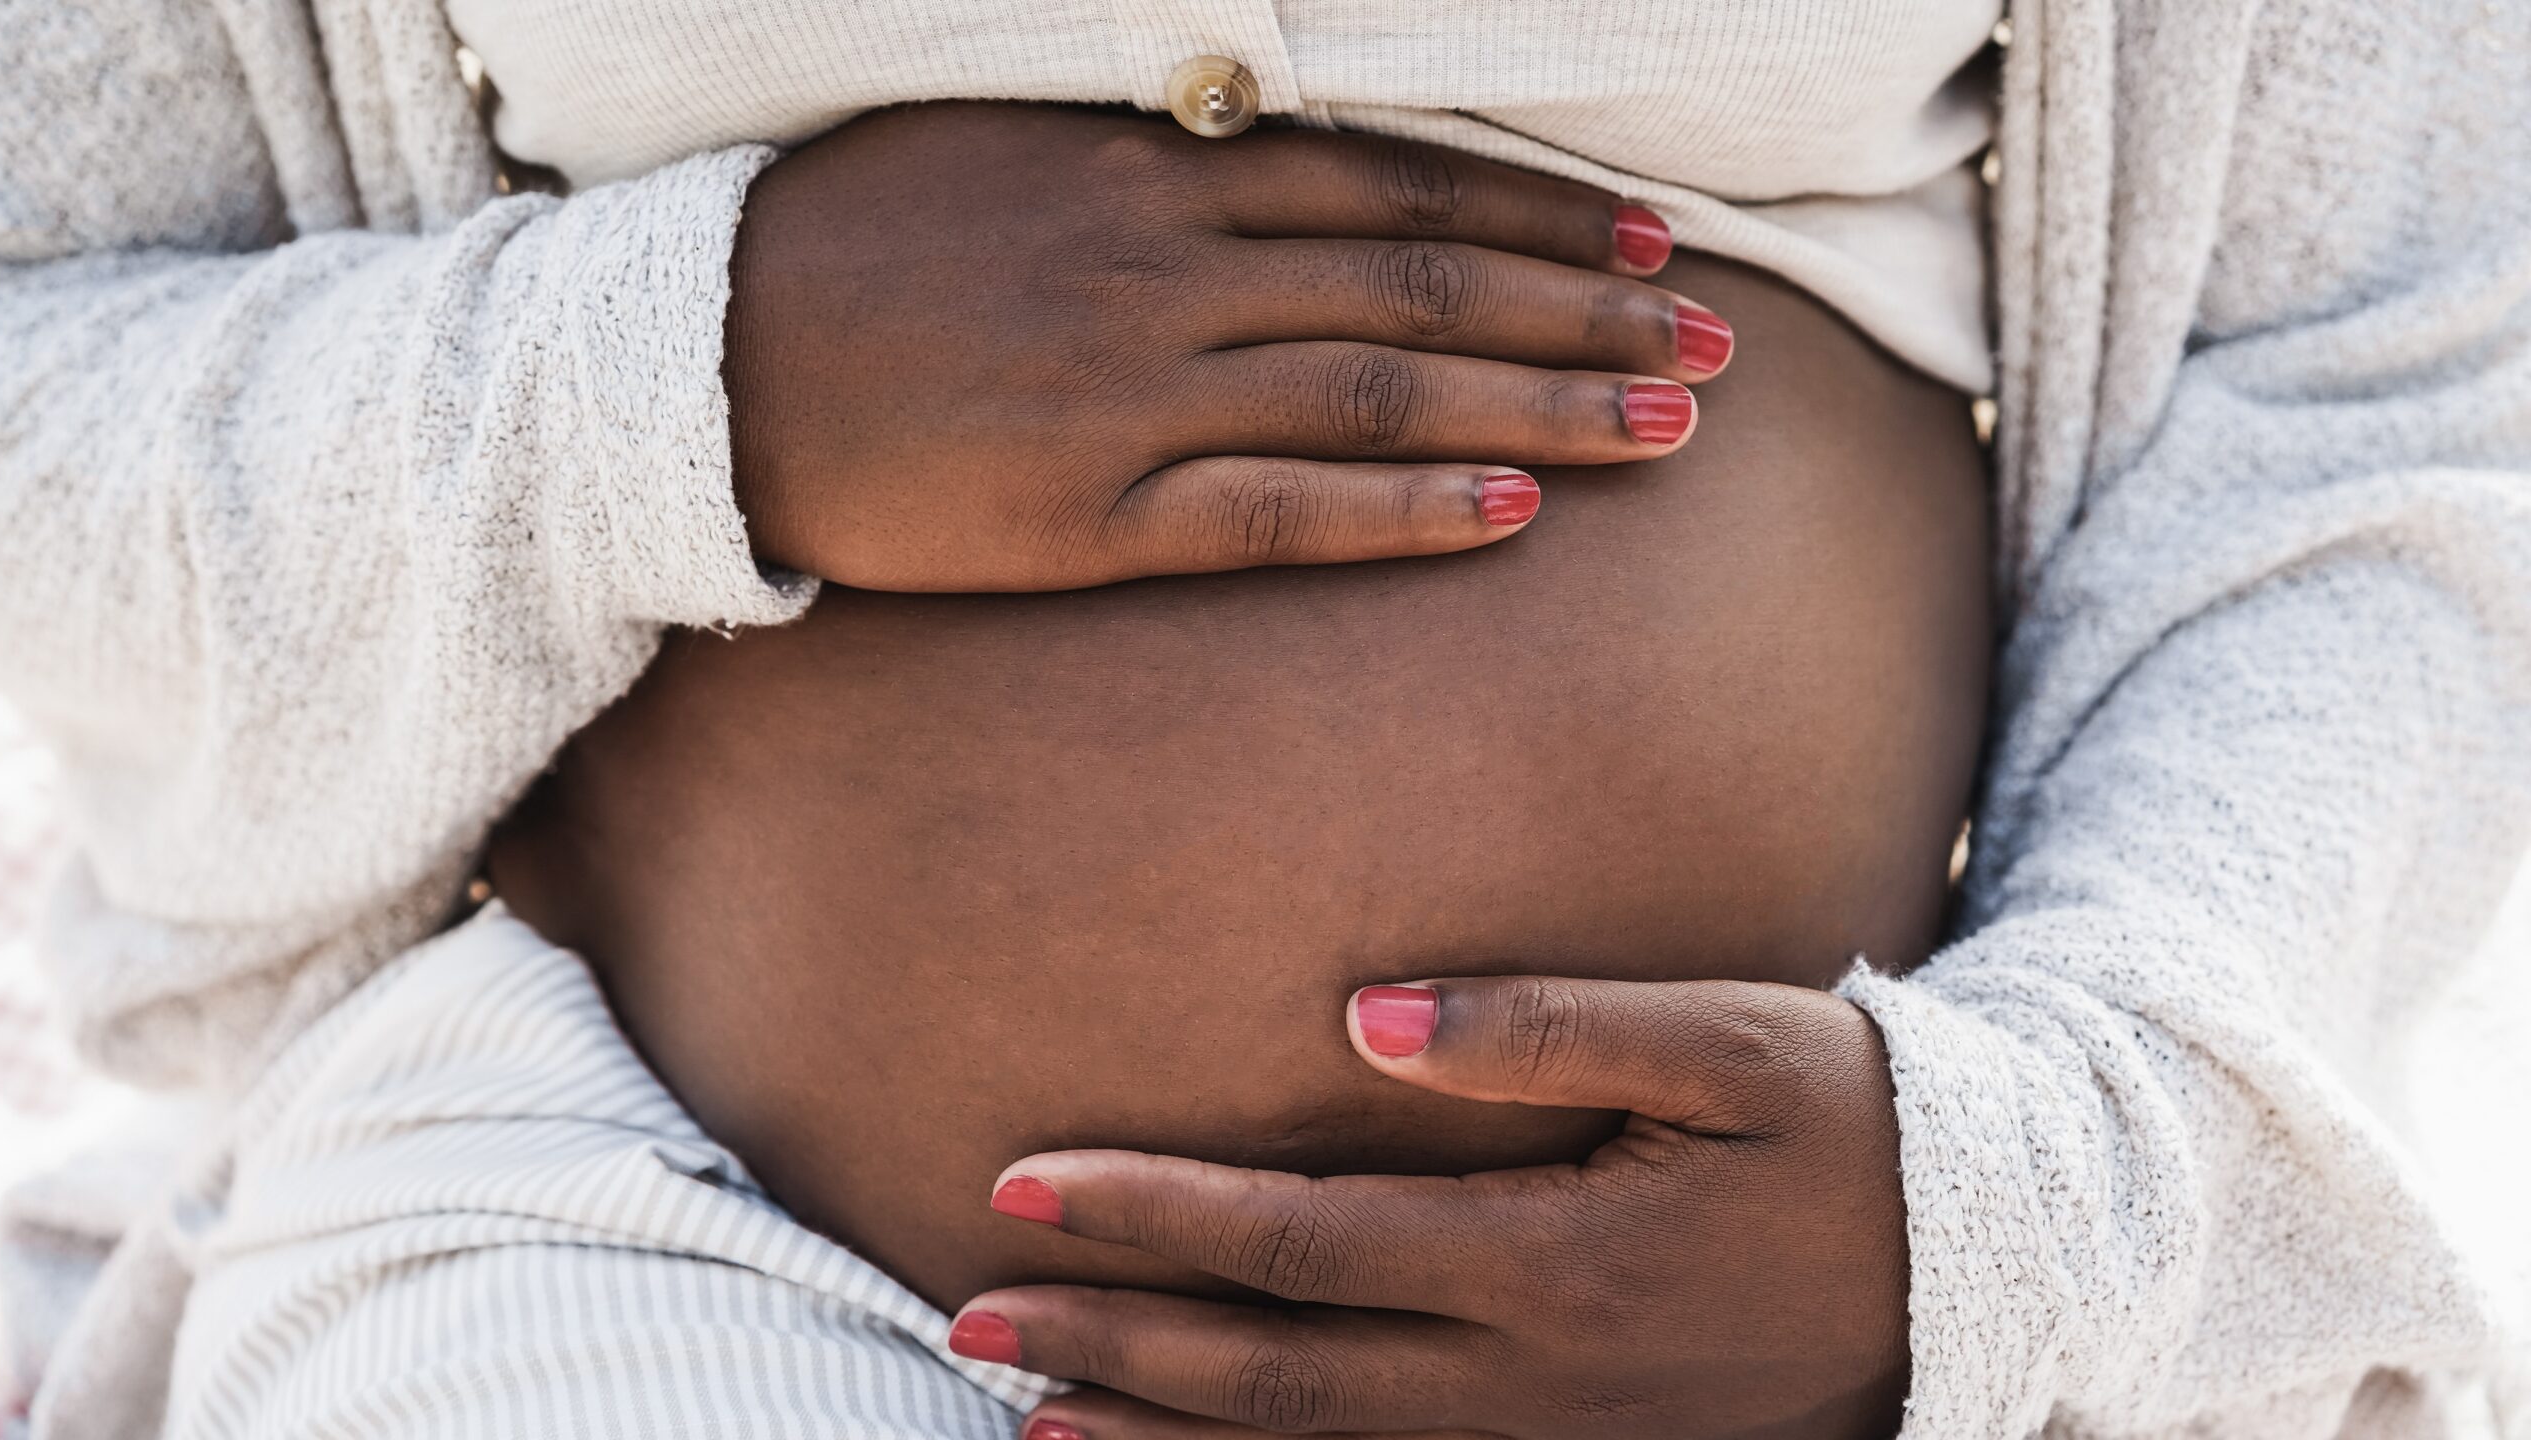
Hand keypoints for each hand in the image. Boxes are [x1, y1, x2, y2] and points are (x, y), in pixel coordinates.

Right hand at [724, 102, 1731, 590]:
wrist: (698, 363)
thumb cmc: (851, 244)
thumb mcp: (1006, 145)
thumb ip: (1154, 154)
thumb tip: (1271, 145)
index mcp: (1156, 172)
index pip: (1401, 187)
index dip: (1544, 213)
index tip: (1657, 239)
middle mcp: (1173, 270)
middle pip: (1429, 284)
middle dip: (1591, 309)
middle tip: (1719, 341)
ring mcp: (1141, 394)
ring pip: (1387, 390)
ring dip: (1544, 401)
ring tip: (1672, 422)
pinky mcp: (1096, 512)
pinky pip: (1284, 512)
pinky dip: (1405, 505)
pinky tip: (1512, 509)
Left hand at [952, 978, 1908, 1439]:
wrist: (1993, 1269)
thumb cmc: (1851, 1126)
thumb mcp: (1727, 1043)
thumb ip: (1543, 1031)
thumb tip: (1360, 1013)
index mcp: (1553, 1261)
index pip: (1300, 1244)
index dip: (1153, 1214)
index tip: (1022, 1179)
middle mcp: (1533, 1383)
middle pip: (1274, 1375)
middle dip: (1110, 1342)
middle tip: (963, 1312)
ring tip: (1028, 1413)